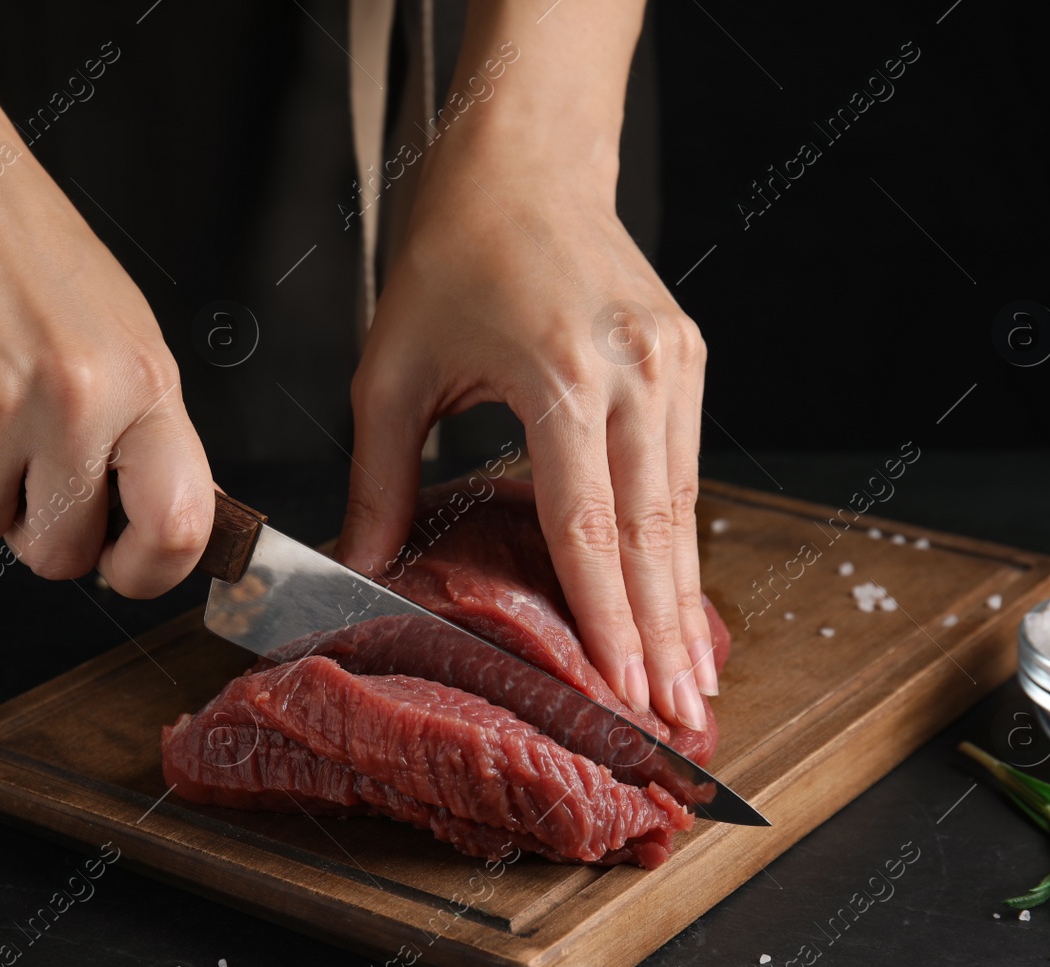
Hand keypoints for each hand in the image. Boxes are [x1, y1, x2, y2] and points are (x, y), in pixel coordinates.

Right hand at [0, 116, 212, 596]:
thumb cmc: (42, 261)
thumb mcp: (129, 340)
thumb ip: (140, 434)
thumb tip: (145, 529)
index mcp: (148, 387)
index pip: (179, 528)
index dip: (150, 572)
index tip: (121, 564)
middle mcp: (80, 401)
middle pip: (61, 554)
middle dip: (41, 537)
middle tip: (33, 485)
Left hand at [335, 157, 716, 731]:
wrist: (523, 162)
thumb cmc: (452, 255)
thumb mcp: (392, 369)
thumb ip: (380, 479)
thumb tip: (358, 568)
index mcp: (558, 374)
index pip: (588, 527)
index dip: (606, 622)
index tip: (622, 694)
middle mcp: (635, 372)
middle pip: (656, 532)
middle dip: (665, 637)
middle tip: (678, 721)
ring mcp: (675, 364)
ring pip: (685, 509)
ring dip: (685, 601)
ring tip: (691, 681)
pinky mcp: (689, 360)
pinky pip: (687, 470)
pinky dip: (684, 542)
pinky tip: (682, 599)